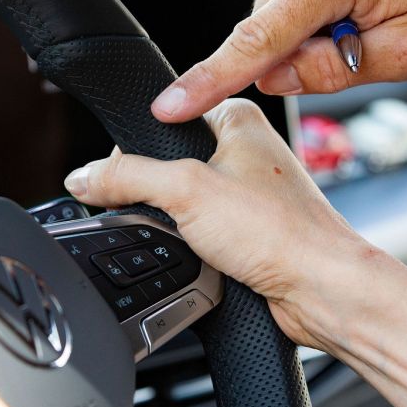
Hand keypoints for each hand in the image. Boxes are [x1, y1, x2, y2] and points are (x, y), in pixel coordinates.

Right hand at [64, 100, 388, 349]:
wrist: (322, 289)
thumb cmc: (282, 232)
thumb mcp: (185, 191)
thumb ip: (126, 178)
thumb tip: (84, 176)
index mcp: (237, 118)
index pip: (162, 117)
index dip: (134, 148)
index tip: (120, 175)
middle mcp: (247, 150)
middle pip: (168, 164)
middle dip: (156, 195)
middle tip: (170, 216)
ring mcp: (249, 193)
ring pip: (183, 204)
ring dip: (177, 226)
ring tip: (196, 241)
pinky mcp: (249, 231)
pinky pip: (201, 234)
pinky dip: (194, 248)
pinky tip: (206, 260)